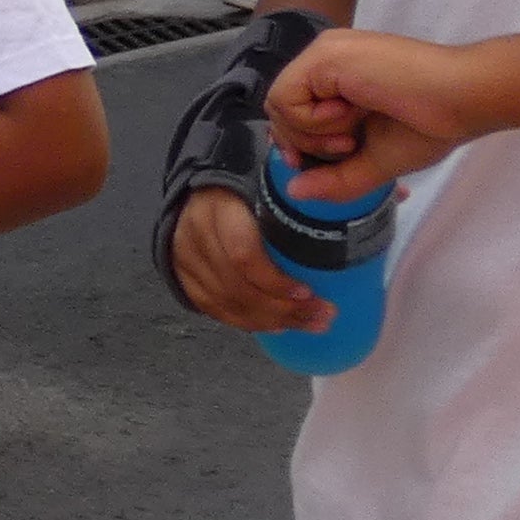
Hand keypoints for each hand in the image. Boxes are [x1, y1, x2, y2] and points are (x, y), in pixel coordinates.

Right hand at [166, 185, 328, 337]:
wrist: (195, 199)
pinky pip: (217, 312)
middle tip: (321, 315)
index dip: (275, 281)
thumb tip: (334, 242)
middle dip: (283, 308)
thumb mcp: (263, 194)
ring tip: (308, 323)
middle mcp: (196, 239)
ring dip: (272, 320)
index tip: (307, 292)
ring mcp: (185, 263)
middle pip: (239, 288)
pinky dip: (249, 323)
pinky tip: (277, 325)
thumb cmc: (241, 198)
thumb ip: (287, 215)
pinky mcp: (185, 282)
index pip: (244, 256)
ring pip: (229, 305)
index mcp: (220, 212)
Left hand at [265, 27, 492, 202]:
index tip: (325, 158)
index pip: (291, 109)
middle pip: (278, 108)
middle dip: (304, 142)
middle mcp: (326, 59)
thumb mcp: (374, 161)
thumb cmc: (431, 125)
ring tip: (353, 132)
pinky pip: (286, 97)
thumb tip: (294, 191)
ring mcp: (324, 53)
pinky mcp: (325, 55)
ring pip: (278, 104)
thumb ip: (335, 179)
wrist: (464, 99)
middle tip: (347, 146)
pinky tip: (351, 116)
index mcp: (338, 77)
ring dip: (312, 132)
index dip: (298, 141)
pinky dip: (313, 120)